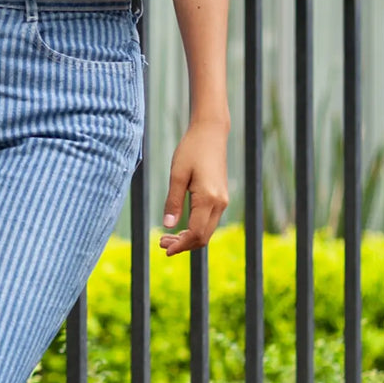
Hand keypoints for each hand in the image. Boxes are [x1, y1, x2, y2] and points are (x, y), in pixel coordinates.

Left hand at [159, 120, 229, 255]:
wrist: (211, 133)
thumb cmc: (191, 150)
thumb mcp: (177, 174)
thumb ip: (173, 201)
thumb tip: (168, 226)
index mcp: (208, 198)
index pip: (196, 233)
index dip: (181, 245)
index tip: (165, 250)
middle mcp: (220, 203)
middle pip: (203, 236)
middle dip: (183, 245)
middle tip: (161, 243)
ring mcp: (222, 201)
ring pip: (207, 230)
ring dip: (188, 238)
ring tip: (166, 237)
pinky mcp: (220, 197)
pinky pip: (209, 221)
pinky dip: (195, 229)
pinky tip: (180, 227)